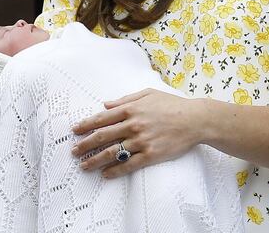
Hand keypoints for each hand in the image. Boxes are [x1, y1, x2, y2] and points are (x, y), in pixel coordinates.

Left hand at [71, 88, 207, 178]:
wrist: (195, 119)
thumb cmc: (172, 104)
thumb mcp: (148, 94)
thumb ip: (125, 99)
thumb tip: (105, 104)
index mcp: (131, 109)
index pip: (102, 118)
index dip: (86, 125)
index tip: (75, 130)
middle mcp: (133, 125)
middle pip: (102, 137)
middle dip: (85, 145)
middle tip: (74, 152)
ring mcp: (141, 141)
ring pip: (112, 153)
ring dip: (95, 160)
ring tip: (84, 166)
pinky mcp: (151, 155)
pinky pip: (129, 165)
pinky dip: (115, 171)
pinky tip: (105, 175)